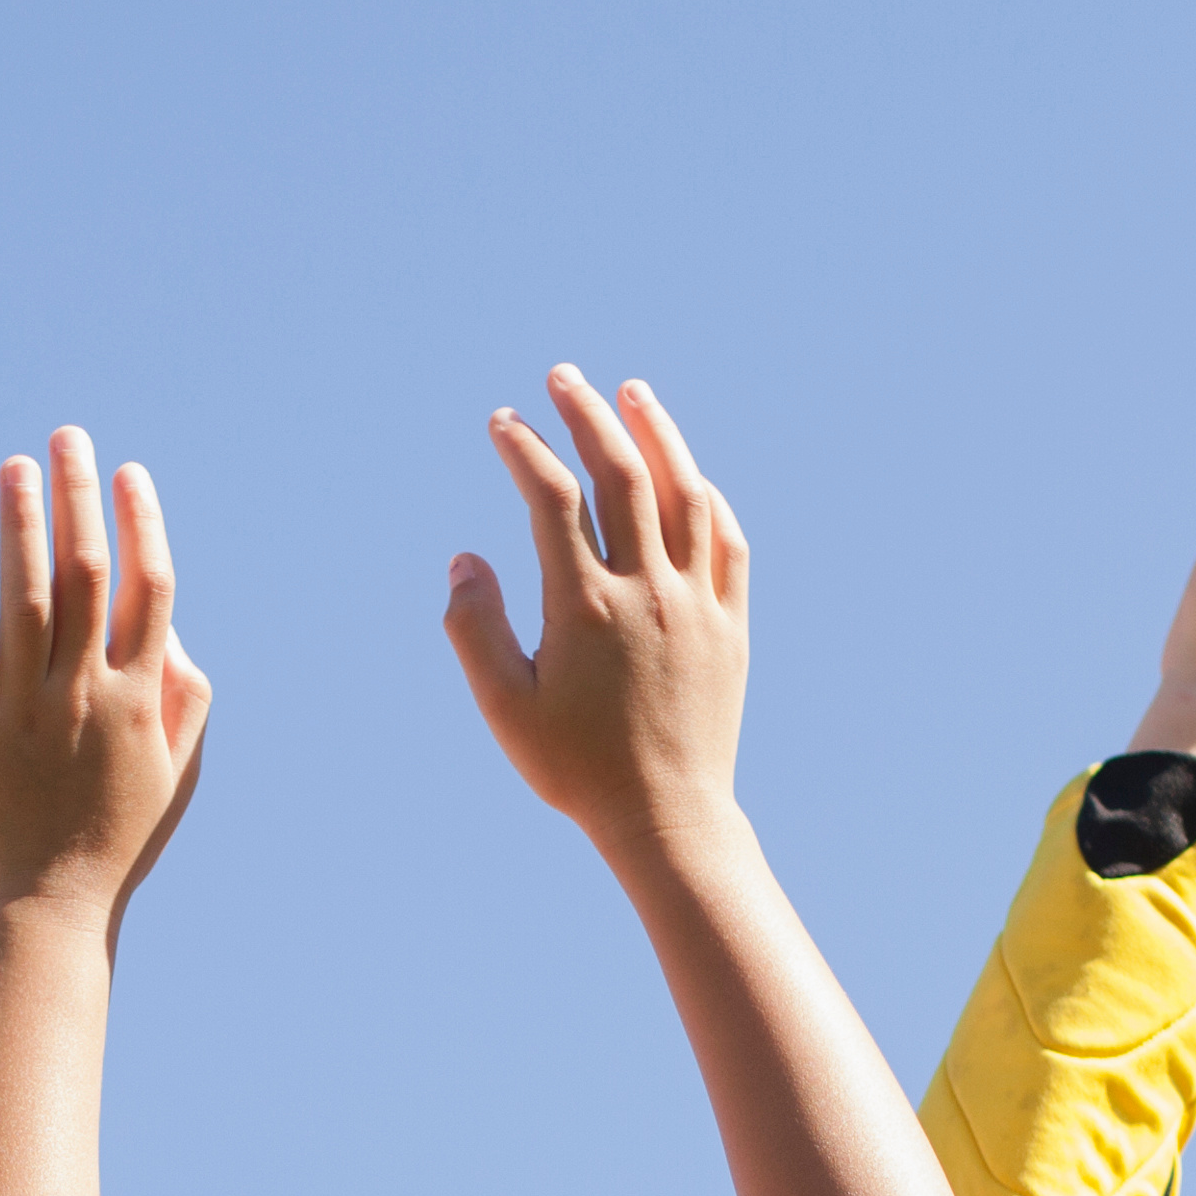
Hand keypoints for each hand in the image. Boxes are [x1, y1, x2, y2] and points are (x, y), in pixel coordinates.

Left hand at [0, 431, 208, 922]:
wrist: (47, 913)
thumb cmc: (117, 839)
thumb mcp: (179, 773)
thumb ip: (186, 694)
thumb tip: (169, 622)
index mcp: (142, 700)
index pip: (150, 588)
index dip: (141, 522)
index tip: (127, 472)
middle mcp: (86, 696)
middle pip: (88, 574)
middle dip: (79, 497)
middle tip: (66, 436)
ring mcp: (25, 713)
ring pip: (24, 599)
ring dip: (20, 525)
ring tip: (13, 466)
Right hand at [445, 367, 749, 853]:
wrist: (667, 818)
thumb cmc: (575, 769)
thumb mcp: (504, 707)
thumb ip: (475, 629)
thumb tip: (465, 558)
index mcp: (585, 607)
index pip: (553, 498)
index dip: (524, 449)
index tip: (500, 422)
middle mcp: (647, 592)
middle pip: (622, 473)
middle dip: (588, 415)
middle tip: (563, 377)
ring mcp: (697, 604)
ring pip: (685, 493)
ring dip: (657, 435)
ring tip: (632, 394)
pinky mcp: (731, 624)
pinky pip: (726, 540)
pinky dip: (705, 496)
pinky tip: (688, 476)